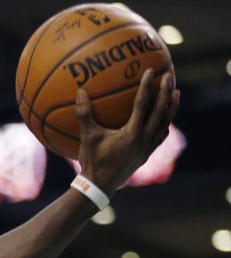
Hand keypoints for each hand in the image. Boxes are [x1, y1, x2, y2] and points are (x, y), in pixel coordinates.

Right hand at [77, 68, 179, 193]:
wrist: (99, 186)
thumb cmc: (92, 161)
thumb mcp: (87, 137)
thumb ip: (84, 114)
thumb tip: (80, 92)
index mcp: (132, 134)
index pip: (142, 104)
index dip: (146, 86)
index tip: (149, 71)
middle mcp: (144, 139)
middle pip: (161, 111)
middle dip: (166, 92)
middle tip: (169, 75)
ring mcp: (147, 147)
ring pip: (165, 123)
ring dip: (171, 107)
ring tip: (176, 92)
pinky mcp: (146, 154)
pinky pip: (161, 135)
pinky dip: (165, 124)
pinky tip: (165, 118)